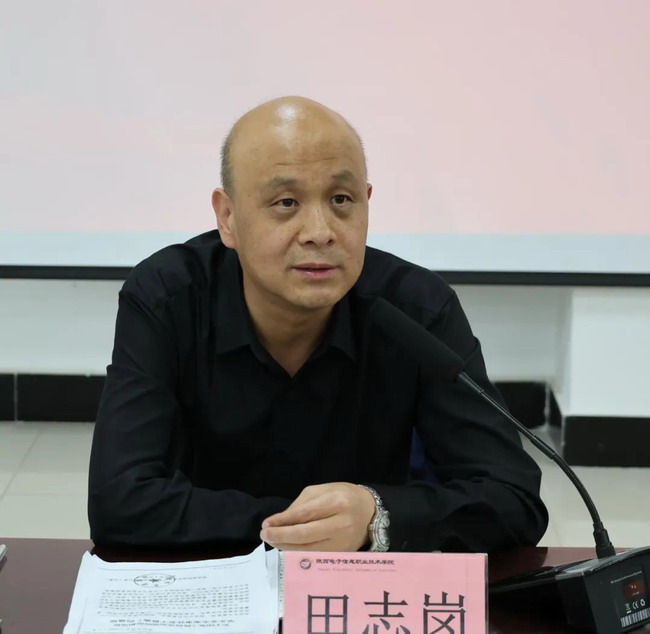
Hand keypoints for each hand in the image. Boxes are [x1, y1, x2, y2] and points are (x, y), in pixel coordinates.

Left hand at [260, 482, 375, 550]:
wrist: (370, 512)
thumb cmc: (344, 496)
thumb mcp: (323, 490)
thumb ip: (301, 504)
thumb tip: (280, 521)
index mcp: (336, 502)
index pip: (304, 515)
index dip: (283, 521)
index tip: (266, 523)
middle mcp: (341, 524)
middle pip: (305, 535)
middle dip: (281, 536)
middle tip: (265, 534)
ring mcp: (342, 543)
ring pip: (308, 549)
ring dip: (286, 546)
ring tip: (272, 541)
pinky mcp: (341, 554)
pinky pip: (315, 557)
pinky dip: (297, 553)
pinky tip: (287, 547)